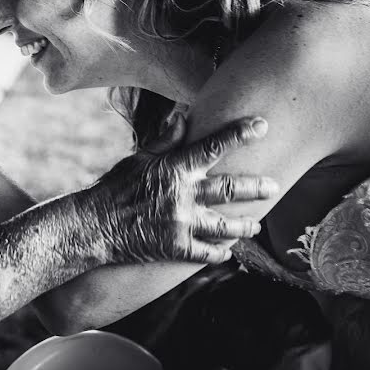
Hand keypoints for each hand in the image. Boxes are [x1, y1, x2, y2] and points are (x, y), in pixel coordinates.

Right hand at [80, 116, 275, 265]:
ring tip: (255, 224)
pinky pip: (207, 252)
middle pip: (230, 189)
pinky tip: (227, 252)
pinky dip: (220, 252)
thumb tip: (183, 116)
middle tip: (275, 185)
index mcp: (173, 168)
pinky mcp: (176, 247)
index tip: (262, 125)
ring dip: (245, 225)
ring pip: (226, 225)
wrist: (93, 225)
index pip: (213, 146)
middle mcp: (182, 194)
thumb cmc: (113, 187)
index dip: (239, 134)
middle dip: (257, 186)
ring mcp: (181, 223)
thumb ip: (165, 141)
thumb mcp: (138, 159)